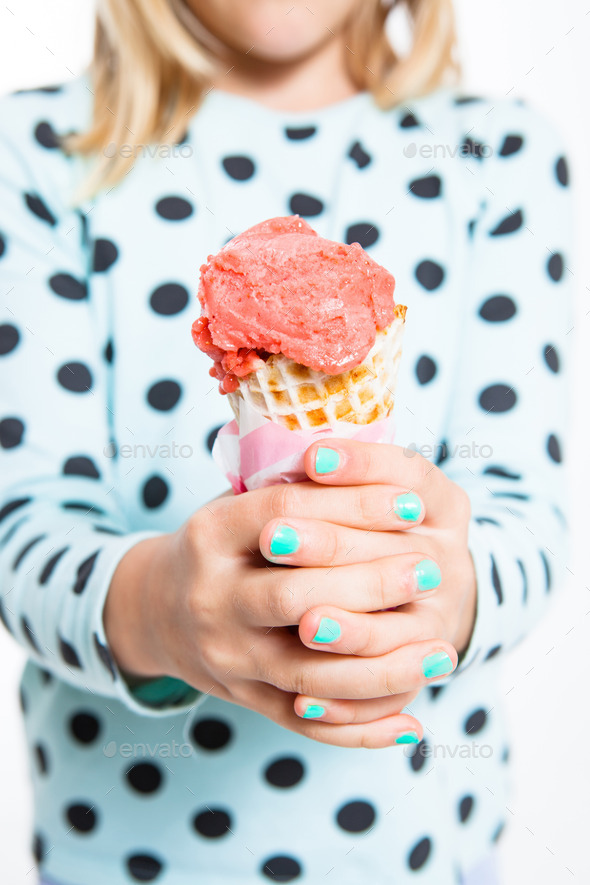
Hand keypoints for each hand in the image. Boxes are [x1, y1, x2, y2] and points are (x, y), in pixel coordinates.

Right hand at [104, 474, 457, 748]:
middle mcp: (211, 598)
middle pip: (297, 595)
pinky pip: (307, 724)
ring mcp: (226, 657)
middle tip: (431, 571)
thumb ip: (292, 486)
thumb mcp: (237, 502)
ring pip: (310, 674)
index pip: (287, 511)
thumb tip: (371, 458)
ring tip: (442, 652)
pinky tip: (411, 723)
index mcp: (210, 534)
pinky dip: (360, 729)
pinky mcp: (244, 699)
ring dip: (382, 668)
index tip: (412, 504)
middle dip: (372, 584)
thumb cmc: (221, 546)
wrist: (158, 610)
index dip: (354, 505)